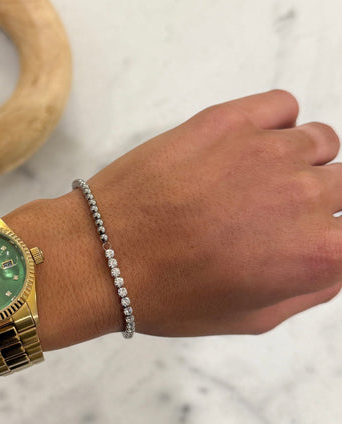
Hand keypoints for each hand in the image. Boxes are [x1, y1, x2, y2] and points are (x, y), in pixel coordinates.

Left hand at [87, 90, 341, 336]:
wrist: (104, 254)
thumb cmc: (171, 294)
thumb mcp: (252, 317)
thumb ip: (312, 289)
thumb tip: (337, 263)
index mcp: (318, 252)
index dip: (335, 234)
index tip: (319, 233)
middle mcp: (305, 195)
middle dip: (321, 203)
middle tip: (276, 216)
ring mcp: (269, 150)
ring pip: (321, 141)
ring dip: (301, 161)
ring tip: (258, 180)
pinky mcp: (231, 119)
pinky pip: (284, 106)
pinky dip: (278, 123)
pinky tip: (248, 146)